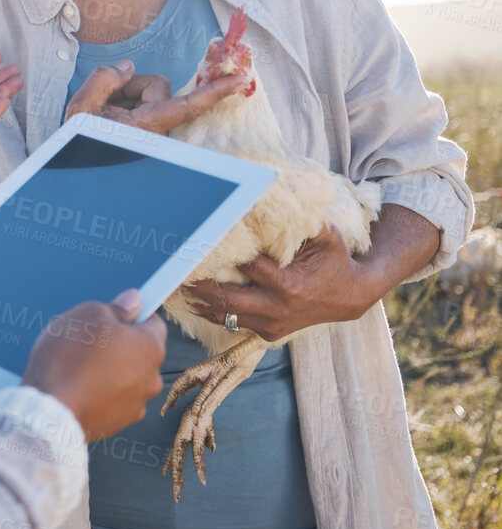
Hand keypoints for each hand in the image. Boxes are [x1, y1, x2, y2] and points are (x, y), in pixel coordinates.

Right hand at [25, 290, 166, 440]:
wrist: (51, 411)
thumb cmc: (68, 360)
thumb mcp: (88, 315)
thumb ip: (116, 307)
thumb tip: (132, 302)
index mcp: (150, 348)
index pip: (153, 323)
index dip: (134, 316)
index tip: (117, 315)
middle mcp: (151, 379)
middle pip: (139, 353)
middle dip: (119, 346)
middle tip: (89, 342)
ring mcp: (135, 405)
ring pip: (125, 379)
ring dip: (110, 372)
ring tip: (78, 369)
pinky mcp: (117, 424)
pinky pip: (112, 401)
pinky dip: (100, 394)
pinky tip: (78, 389)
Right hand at [63, 60, 250, 133]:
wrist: (75, 167)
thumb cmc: (80, 142)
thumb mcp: (81, 109)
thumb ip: (105, 79)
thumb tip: (128, 67)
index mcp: (146, 126)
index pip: (188, 105)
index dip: (216, 91)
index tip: (240, 80)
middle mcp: (155, 129)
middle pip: (159, 87)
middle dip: (133, 86)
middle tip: (105, 102)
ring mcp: (152, 129)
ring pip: (151, 93)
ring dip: (127, 96)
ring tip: (104, 114)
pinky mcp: (148, 128)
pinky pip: (143, 103)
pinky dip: (126, 103)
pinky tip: (108, 118)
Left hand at [185, 226, 375, 340]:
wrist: (351, 297)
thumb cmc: (335, 260)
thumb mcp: (325, 236)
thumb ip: (300, 221)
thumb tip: (274, 194)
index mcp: (288, 284)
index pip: (245, 266)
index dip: (223, 253)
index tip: (202, 242)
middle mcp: (277, 308)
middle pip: (226, 298)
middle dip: (199, 284)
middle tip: (177, 269)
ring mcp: (272, 324)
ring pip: (226, 316)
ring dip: (201, 301)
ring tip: (178, 286)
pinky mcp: (269, 333)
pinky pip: (235, 323)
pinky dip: (215, 313)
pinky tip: (196, 301)